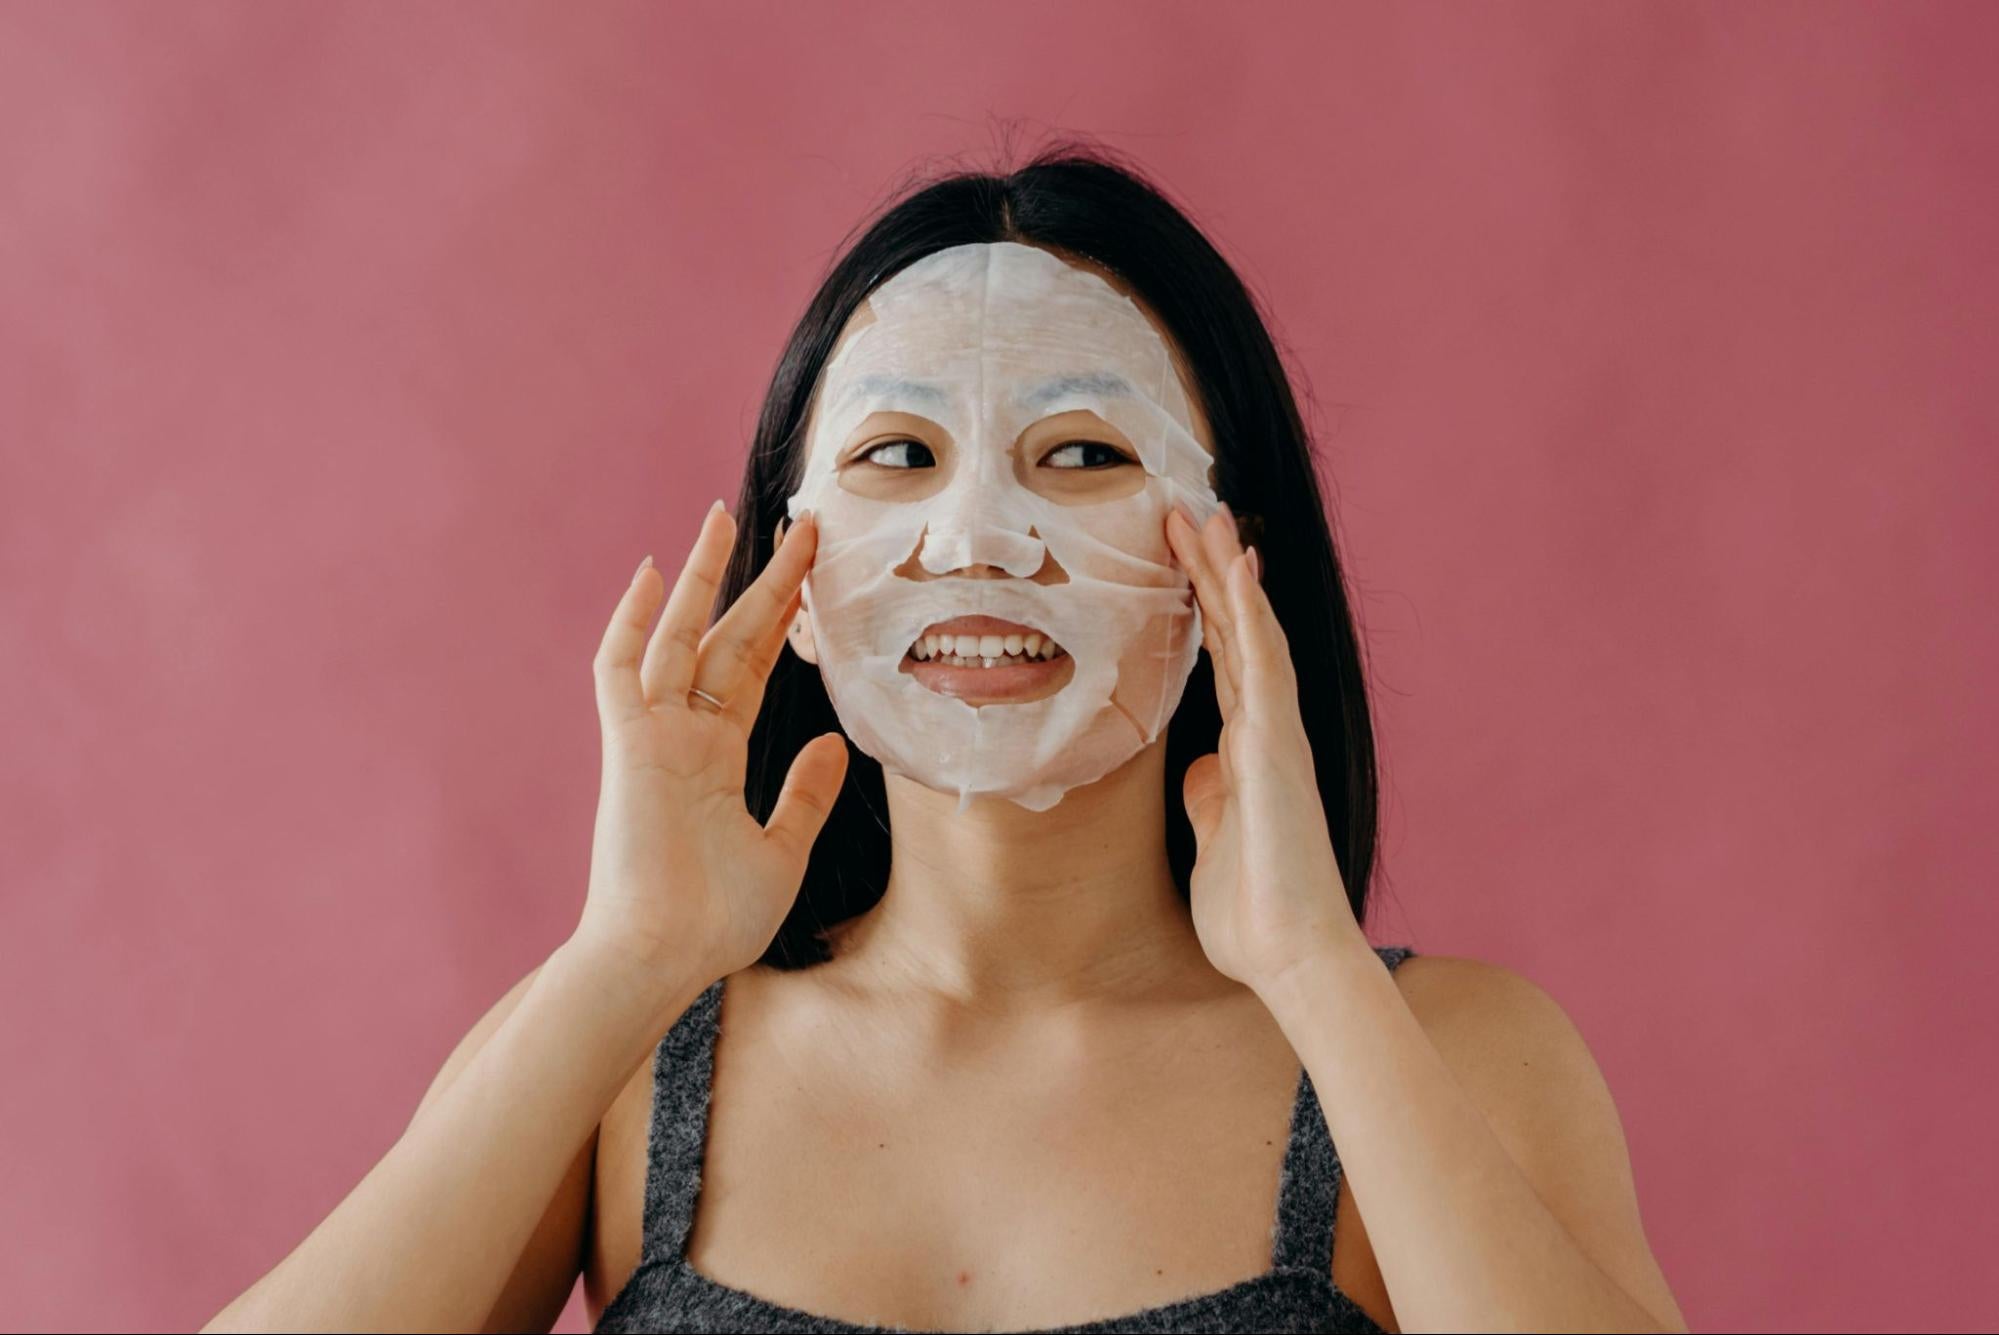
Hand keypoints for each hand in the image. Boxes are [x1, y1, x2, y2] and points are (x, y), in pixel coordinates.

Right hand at [573, 501, 847, 987]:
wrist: (664, 958)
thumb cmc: (714, 920)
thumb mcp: (783, 850)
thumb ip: (805, 793)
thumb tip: (836, 741)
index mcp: (717, 756)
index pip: (752, 667)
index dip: (782, 617)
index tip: (814, 569)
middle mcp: (684, 735)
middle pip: (726, 638)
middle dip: (763, 582)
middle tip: (803, 527)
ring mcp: (652, 737)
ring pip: (676, 636)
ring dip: (702, 578)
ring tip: (725, 518)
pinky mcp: (628, 747)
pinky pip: (621, 671)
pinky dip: (631, 622)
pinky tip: (653, 575)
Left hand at [1164, 504, 1363, 992]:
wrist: (1290, 956)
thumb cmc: (1252, 913)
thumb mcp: (1211, 842)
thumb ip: (1208, 798)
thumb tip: (1195, 768)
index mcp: (1245, 752)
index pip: (1220, 663)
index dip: (1200, 610)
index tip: (1175, 559)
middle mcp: (1264, 732)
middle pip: (1234, 634)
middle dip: (1208, 572)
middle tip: (1184, 512)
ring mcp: (1273, 734)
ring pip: (1250, 633)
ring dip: (1227, 573)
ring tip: (1206, 515)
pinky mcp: (1275, 746)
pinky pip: (1261, 663)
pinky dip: (1249, 611)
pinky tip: (1236, 567)